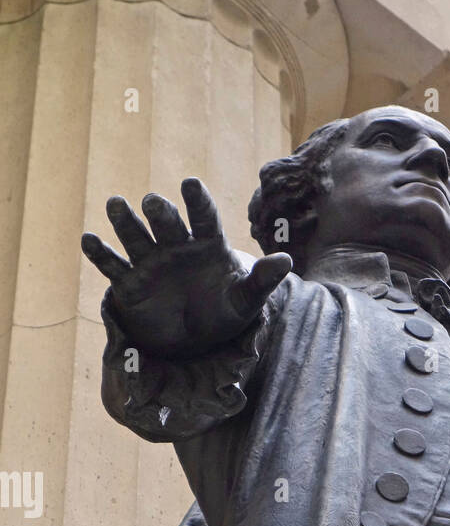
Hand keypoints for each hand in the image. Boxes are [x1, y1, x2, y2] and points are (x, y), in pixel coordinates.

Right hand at [81, 178, 291, 358]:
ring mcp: (150, 262)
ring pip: (135, 236)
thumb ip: (262, 281)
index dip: (197, 202)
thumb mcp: (245, 301)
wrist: (194, 341)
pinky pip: (113, 265)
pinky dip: (100, 253)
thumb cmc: (223, 313)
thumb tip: (286, 261)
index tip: (190, 184)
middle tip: (153, 202)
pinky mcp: (129, 283)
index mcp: (206, 245)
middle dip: (160, 212)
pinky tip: (88, 240)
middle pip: (166, 223)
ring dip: (125, 221)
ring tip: (116, 204)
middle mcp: (175, 246)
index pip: (203, 218)